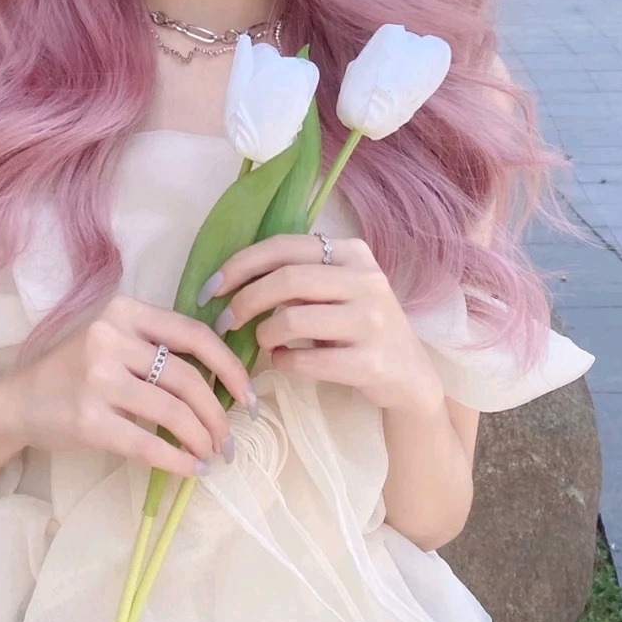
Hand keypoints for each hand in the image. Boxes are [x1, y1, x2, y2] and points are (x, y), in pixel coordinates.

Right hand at [0, 295, 257, 478]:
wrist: (19, 400)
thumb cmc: (76, 369)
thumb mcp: (114, 338)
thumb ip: (158, 345)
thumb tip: (223, 377)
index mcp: (125, 311)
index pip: (194, 334)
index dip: (229, 366)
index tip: (248, 394)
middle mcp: (111, 338)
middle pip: (188, 376)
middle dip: (218, 413)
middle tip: (230, 438)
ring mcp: (98, 379)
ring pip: (173, 411)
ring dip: (202, 438)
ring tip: (212, 454)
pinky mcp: (88, 420)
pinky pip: (147, 443)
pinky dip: (177, 460)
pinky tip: (191, 468)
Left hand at [206, 234, 444, 415]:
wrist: (409, 375)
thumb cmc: (358, 326)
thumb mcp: (337, 290)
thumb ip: (298, 277)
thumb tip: (232, 281)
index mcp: (353, 252)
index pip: (284, 245)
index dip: (241, 264)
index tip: (211, 286)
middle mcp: (366, 280)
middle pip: (287, 280)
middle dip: (245, 300)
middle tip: (226, 320)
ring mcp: (372, 321)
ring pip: (293, 319)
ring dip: (264, 334)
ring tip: (262, 342)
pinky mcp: (371, 362)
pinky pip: (307, 361)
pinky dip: (284, 362)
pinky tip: (284, 361)